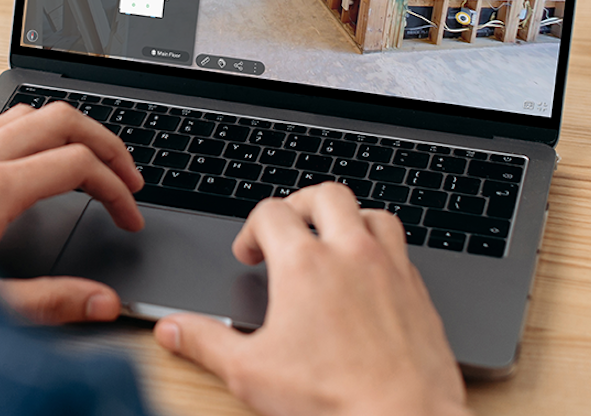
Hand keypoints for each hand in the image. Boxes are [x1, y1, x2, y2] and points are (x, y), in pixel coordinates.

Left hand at [0, 102, 144, 324]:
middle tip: (127, 176)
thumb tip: (102, 302)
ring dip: (65, 130)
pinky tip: (22, 151)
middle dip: (106, 143)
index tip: (129, 217)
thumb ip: (51, 303)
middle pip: (62, 120)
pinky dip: (19, 126)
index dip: (116, 190)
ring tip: (88, 160)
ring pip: (26, 112)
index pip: (79, 166)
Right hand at [153, 182, 470, 415]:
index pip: (271, 212)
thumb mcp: (250, 372)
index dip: (251, 230)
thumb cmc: (333, 398)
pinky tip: (368, 277)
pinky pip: (400, 248)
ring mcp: (390, 269)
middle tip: (288, 232)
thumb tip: (171, 329)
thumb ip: (205, 343)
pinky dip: (380, 250)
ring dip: (347, 219)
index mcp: (304, 265)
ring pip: (371, 213)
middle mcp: (350, 255)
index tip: (249, 255)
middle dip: (299, 206)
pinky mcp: (418, 292)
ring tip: (332, 243)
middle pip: (325, 196)